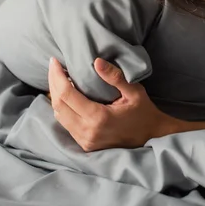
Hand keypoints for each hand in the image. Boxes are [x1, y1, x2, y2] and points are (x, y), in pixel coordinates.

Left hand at [48, 56, 172, 150]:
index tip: (55, 61)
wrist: (151, 137)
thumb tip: (96, 61)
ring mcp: (85, 141)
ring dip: (55, 95)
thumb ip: (115, 76)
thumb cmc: (144, 112)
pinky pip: (66, 123)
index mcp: (98, 118)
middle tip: (54, 65)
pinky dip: (62, 106)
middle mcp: (87, 132)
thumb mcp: (134, 91)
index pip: (66, 95)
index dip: (57, 76)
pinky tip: (65, 93)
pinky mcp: (85, 144)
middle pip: (58, 105)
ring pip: (59, 115)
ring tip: (58, 76)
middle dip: (53, 83)